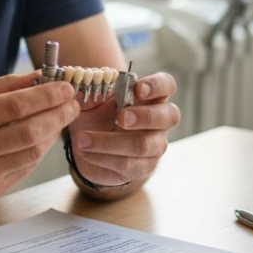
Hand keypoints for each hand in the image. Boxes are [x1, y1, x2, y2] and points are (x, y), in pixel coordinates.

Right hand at [0, 70, 79, 200]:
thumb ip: (6, 85)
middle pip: (29, 132)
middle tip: (72, 104)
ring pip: (32, 152)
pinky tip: (45, 136)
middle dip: (57, 115)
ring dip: (53, 133)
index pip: (15, 106)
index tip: (65, 88)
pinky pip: (27, 167)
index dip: (46, 96)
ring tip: (61, 118)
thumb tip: (42, 75)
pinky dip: (41, 149)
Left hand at [66, 71, 180, 187]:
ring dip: (110, 142)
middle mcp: (159, 121)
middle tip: (121, 117)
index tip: (138, 88)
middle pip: (169, 116)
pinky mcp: (143, 167)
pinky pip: (128, 165)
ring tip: (83, 139)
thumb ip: (90, 94)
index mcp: (150, 96)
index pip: (166, 84)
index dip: (157, 85)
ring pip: (144, 145)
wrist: (85, 145)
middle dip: (144, 116)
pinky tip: (85, 152)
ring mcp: (155, 145)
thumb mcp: (89, 101)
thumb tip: (85, 90)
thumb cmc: (95, 115)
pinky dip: (102, 157)